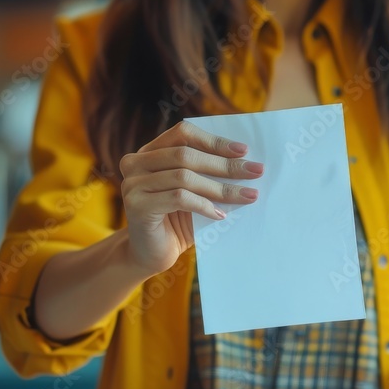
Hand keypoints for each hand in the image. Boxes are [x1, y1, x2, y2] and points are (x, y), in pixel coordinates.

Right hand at [119, 120, 263, 275]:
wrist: (150, 255)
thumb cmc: (176, 222)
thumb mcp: (193, 192)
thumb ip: (207, 175)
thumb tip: (246, 164)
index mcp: (149, 152)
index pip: (183, 133)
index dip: (214, 141)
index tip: (243, 151)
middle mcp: (136, 163)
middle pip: (186, 155)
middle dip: (225, 165)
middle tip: (255, 172)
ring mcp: (133, 183)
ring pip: (184, 176)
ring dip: (220, 187)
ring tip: (246, 196)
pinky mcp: (137, 205)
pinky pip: (179, 198)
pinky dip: (204, 205)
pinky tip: (220, 214)